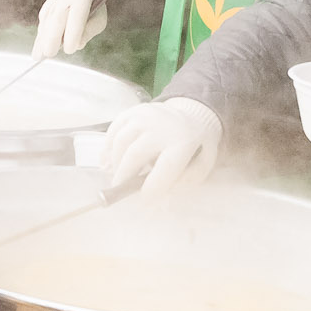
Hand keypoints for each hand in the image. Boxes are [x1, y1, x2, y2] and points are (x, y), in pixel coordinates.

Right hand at [33, 0, 107, 59]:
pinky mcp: (45, 8)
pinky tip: (38, 51)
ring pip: (47, 23)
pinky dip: (40, 39)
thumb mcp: (98, 21)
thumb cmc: (94, 12)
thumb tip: (77, 45)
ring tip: (39, 56)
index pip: (77, 16)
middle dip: (52, 38)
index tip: (70, 50)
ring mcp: (53, 1)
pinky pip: (42, 25)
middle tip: (50, 53)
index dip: (72, 34)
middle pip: (57, 18)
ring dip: (42, 40)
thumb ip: (89, 32)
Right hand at [100, 98, 221, 197]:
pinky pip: (113, 130)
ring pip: (120, 141)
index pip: (167, 167)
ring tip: (117, 174)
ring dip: (115, 162)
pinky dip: (107, 148)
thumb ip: (186, 180)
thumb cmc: (196, 146)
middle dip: (124, 176)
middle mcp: (163, 125)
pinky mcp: (133, 111)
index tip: (144, 199)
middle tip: (120, 188)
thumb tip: (164, 193)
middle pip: (135, 153)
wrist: (193, 115)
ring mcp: (145, 115)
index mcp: (184, 141)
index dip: (153, 186)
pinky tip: (109, 160)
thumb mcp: (203, 165)